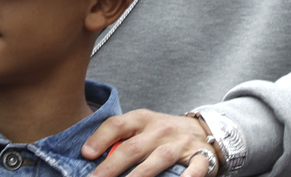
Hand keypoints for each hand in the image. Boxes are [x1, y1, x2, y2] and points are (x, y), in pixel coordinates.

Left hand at [82, 110, 216, 176]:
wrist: (205, 130)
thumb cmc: (164, 133)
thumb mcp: (143, 128)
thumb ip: (123, 139)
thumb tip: (91, 156)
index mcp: (142, 119)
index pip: (117, 125)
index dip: (100, 138)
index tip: (86, 154)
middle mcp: (160, 129)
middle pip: (133, 147)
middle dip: (112, 166)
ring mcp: (180, 143)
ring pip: (159, 158)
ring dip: (141, 175)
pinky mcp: (201, 156)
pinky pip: (195, 167)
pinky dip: (189, 176)